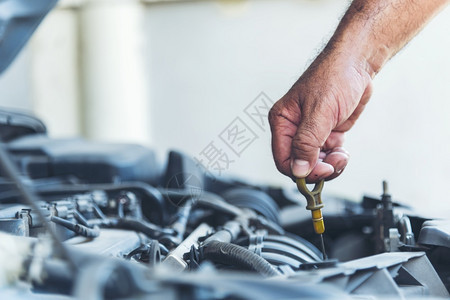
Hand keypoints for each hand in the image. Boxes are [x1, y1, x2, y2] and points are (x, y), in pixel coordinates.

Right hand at [269, 51, 372, 181]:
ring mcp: (310, 132)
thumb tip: (298, 170)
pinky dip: (336, 158)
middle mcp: (293, 129)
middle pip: (299, 164)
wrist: (357, 63)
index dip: (301, 171)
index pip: (284, 159)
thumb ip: (307, 142)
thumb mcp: (320, 111)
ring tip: (342, 155)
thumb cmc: (335, 77)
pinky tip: (344, 150)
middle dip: (318, 169)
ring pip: (314, 163)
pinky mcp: (326, 133)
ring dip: (329, 165)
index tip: (322, 171)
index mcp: (283, 121)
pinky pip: (327, 156)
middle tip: (335, 164)